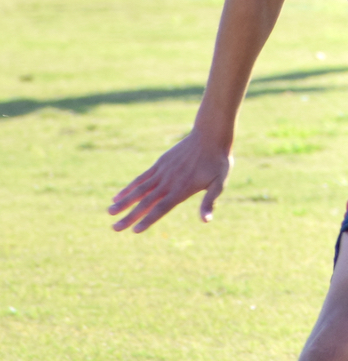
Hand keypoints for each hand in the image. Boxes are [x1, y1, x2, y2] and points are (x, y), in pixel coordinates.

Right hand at [108, 129, 232, 232]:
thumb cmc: (217, 161)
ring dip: (124, 202)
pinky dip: (129, 187)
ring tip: (110, 212)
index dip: (148, 219)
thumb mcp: (219, 182)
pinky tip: (119, 196)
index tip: (135, 231)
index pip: (161, 208)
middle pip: (145, 202)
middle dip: (129, 216)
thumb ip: (210, 201)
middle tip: (114, 228)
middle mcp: (168, 182)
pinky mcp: (159, 164)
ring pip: (139, 189)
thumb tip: (206, 221)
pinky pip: (141, 178)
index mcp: (182, 189)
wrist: (210, 135)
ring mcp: (162, 172)